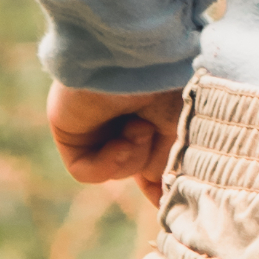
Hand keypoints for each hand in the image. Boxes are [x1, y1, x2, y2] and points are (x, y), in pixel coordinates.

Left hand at [49, 83, 185, 208]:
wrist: (139, 58)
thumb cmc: (174, 87)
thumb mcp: (186, 133)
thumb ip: (173, 167)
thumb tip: (165, 201)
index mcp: (160, 111)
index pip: (161, 155)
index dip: (168, 180)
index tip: (182, 200)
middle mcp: (130, 116)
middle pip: (141, 168)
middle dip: (151, 170)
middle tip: (161, 150)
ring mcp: (100, 125)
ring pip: (118, 171)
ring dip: (134, 156)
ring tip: (139, 125)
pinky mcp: (71, 133)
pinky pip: (87, 171)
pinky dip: (106, 163)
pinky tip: (121, 139)